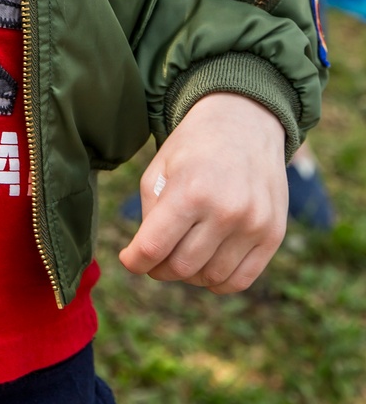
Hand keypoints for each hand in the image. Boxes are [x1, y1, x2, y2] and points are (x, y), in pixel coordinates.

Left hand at [118, 93, 287, 293]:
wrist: (245, 121)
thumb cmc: (194, 146)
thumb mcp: (160, 168)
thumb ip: (151, 213)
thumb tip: (148, 255)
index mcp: (190, 190)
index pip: (153, 247)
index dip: (134, 261)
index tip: (129, 260)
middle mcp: (225, 211)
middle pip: (181, 267)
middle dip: (160, 268)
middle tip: (156, 257)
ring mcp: (253, 225)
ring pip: (210, 278)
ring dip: (190, 275)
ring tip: (182, 255)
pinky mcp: (273, 235)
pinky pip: (241, 280)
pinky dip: (218, 282)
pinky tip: (207, 265)